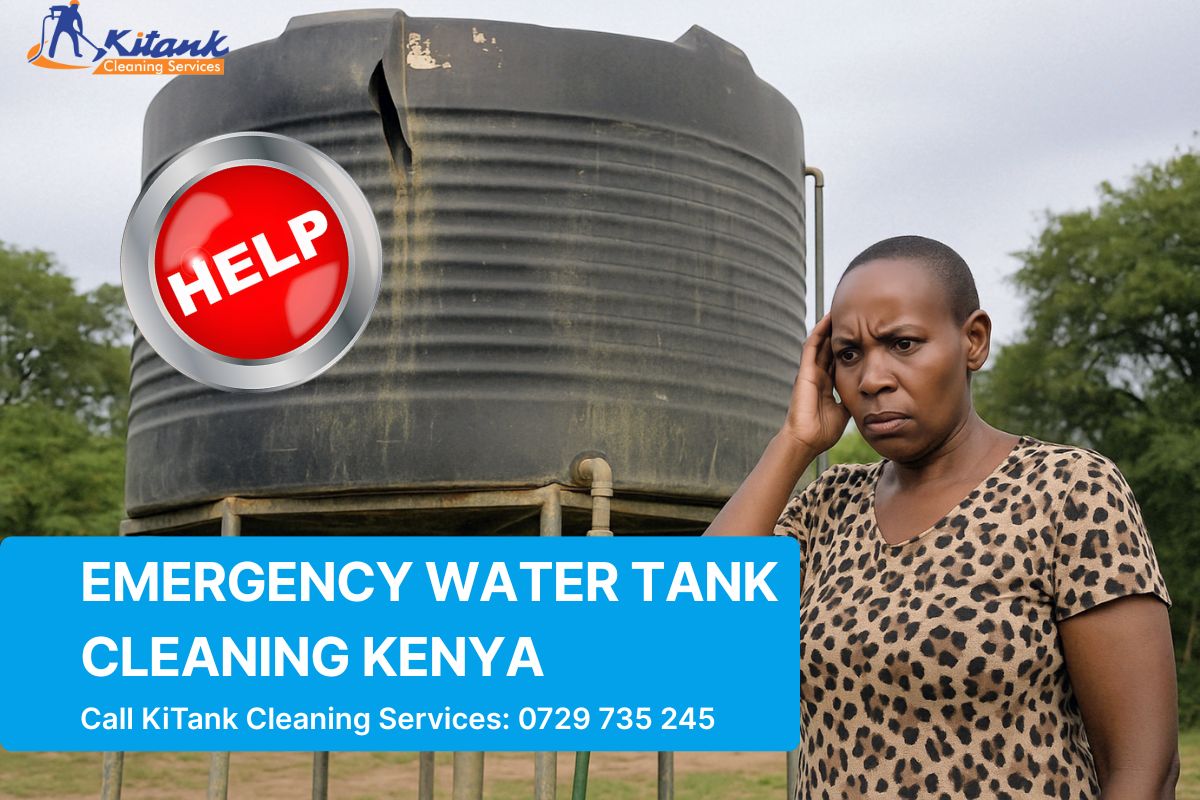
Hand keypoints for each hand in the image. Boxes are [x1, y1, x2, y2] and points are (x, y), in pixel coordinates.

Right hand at [781, 312, 849, 453]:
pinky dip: (819, 332)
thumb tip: (867, 394)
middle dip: (840, 332)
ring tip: (840, 310)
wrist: (807, 440)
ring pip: (820, 343)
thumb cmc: (823, 431)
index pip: (839, 359)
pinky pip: (811, 347)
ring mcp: (810, 372)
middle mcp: (818, 375)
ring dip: (829, 327)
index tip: (862, 334)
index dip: (848, 346)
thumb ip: (852, 399)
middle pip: (830, 347)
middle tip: (853, 315)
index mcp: (827, 384)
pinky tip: (827, 319)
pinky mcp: (804, 371)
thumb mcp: (845, 411)